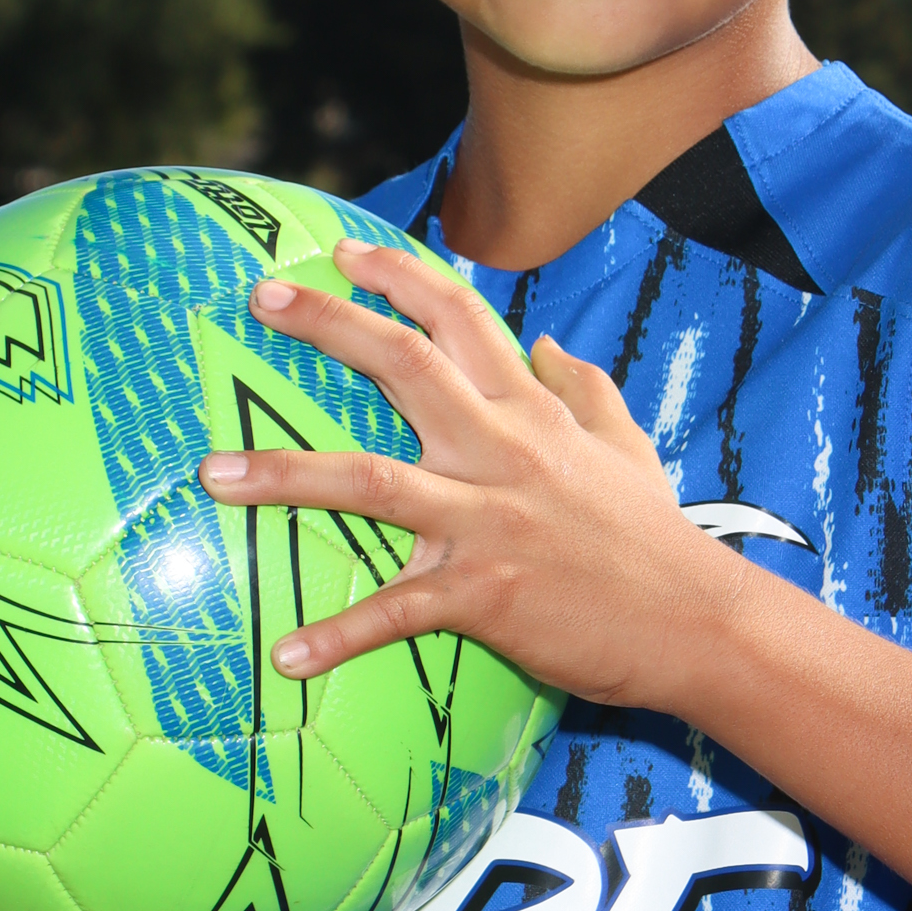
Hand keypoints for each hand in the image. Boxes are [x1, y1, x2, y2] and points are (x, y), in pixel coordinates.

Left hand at [198, 239, 736, 708]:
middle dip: (328, 325)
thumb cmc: (655, 539)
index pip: (460, 318)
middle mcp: (503, 450)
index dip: (398, 277)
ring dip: (284, 477)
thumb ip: (584, 390)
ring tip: (214, 473)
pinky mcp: (482, 593)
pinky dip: (339, 635)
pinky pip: (395, 613)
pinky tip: (287, 654)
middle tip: (261, 298)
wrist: (697, 621)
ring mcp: (488, 521)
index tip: (341, 255)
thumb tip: (546, 344)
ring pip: (370, 482)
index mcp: (532, 412)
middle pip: (402, 365)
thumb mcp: (626, 447)